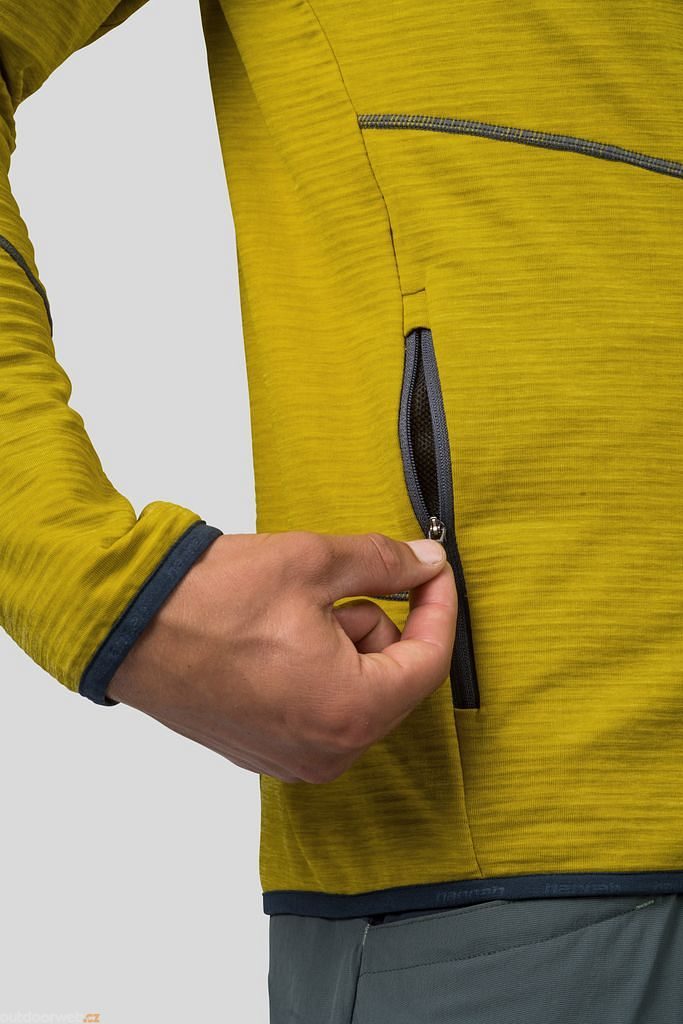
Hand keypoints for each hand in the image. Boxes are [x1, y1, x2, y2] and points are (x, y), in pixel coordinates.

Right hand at [106, 530, 456, 782]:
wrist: (126, 625)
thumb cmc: (211, 600)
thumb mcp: (314, 563)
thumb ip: (385, 564)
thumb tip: (426, 564)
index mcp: (350, 711)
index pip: (428, 663)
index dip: (438, 608)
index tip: (432, 573)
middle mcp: (327, 752)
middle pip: (391, 681)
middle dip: (375, 627)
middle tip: (328, 592)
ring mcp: (292, 759)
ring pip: (355, 694)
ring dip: (342, 647)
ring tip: (288, 617)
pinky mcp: (264, 753)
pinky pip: (319, 710)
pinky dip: (314, 672)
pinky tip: (273, 641)